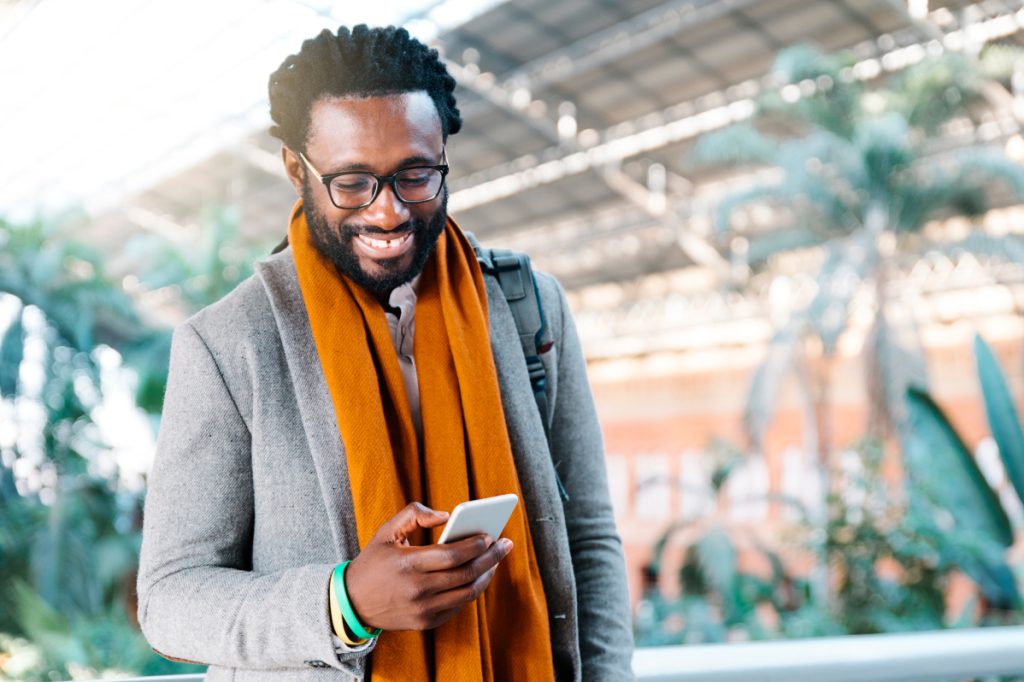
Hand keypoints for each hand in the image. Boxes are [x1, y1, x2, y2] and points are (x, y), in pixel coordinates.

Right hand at [344, 502, 513, 630]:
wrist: (352, 602)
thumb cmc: (374, 561)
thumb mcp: (387, 531)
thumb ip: (415, 513)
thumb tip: (447, 516)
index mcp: (408, 563)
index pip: (453, 555)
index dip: (475, 545)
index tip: (490, 535)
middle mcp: (417, 589)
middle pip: (466, 574)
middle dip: (491, 558)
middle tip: (505, 545)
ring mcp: (423, 609)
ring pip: (467, 593)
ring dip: (486, 576)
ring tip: (495, 561)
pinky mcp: (425, 623)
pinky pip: (458, 606)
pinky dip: (471, 590)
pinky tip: (478, 576)